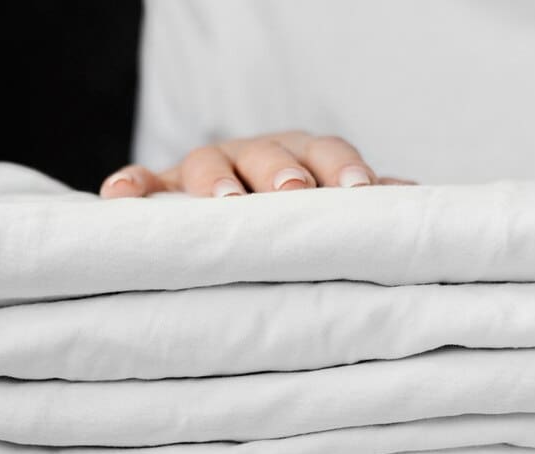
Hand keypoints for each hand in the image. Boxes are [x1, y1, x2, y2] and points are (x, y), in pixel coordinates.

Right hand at [99, 130, 413, 197]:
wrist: (236, 213)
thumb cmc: (296, 219)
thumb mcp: (330, 208)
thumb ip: (366, 209)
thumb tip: (417, 209)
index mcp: (304, 157)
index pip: (328, 154)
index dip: (343, 170)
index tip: (361, 191)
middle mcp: (256, 156)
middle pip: (269, 153)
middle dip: (281, 172)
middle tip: (292, 193)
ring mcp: (207, 169)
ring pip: (208, 164)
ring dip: (214, 179)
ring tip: (221, 202)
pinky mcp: (163, 189)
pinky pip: (143, 183)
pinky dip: (131, 187)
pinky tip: (117, 197)